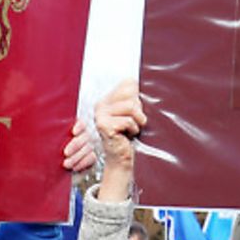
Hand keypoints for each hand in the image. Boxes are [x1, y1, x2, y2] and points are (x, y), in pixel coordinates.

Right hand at [77, 80, 142, 203]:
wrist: (121, 159)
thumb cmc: (128, 137)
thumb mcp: (132, 114)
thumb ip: (132, 97)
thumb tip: (134, 81)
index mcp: (106, 100)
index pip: (128, 84)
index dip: (137, 98)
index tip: (133, 112)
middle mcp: (100, 105)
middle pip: (132, 94)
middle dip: (138, 111)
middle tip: (132, 123)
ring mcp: (100, 115)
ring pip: (131, 107)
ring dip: (137, 121)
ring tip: (131, 129)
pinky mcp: (104, 125)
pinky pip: (129, 121)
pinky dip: (133, 130)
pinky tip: (126, 135)